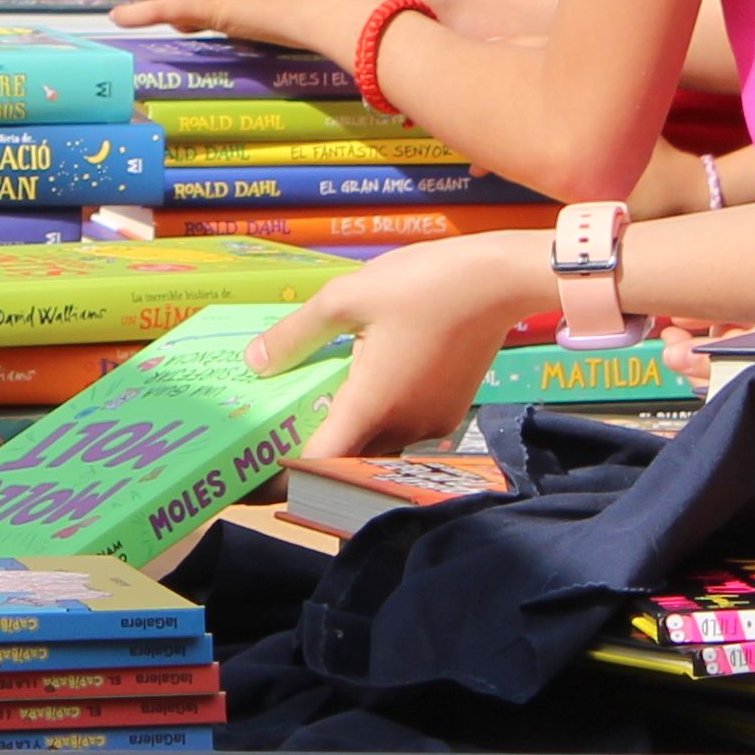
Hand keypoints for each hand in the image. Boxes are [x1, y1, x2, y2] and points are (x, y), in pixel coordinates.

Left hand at [248, 230, 559, 458]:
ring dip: (348, 433)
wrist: (499, 279)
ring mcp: (430, 424)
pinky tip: (362, 386)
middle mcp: (403, 428)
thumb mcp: (346, 297)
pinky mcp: (450, 412)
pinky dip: (378, 418)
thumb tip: (254, 364)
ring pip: (376, 445)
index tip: (259, 470)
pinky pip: (402, 428)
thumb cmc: (421, 283)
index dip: (286, 474)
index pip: (321, 466)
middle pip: (347, 460)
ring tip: (315, 403)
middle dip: (314, 450)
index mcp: (372, 407)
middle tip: (278, 430)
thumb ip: (296, 335)